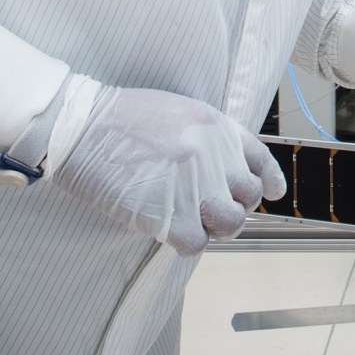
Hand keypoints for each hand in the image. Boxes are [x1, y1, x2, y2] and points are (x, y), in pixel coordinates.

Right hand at [56, 84, 286, 255]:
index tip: (273, 193)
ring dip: (217, 228)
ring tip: (196, 224)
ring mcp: (194, 186)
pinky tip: (171, 233)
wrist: (81, 127)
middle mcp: (213, 156)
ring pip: (232, 222)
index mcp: (216, 127)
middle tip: (212, 212)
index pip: (259, 159)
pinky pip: (197, 243)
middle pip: (248, 195)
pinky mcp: (170, 215)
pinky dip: (188, 243)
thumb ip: (206, 137)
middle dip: (235, 206)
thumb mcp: (177, 111)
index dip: (269, 180)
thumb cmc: (120, 118)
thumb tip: (221, 168)